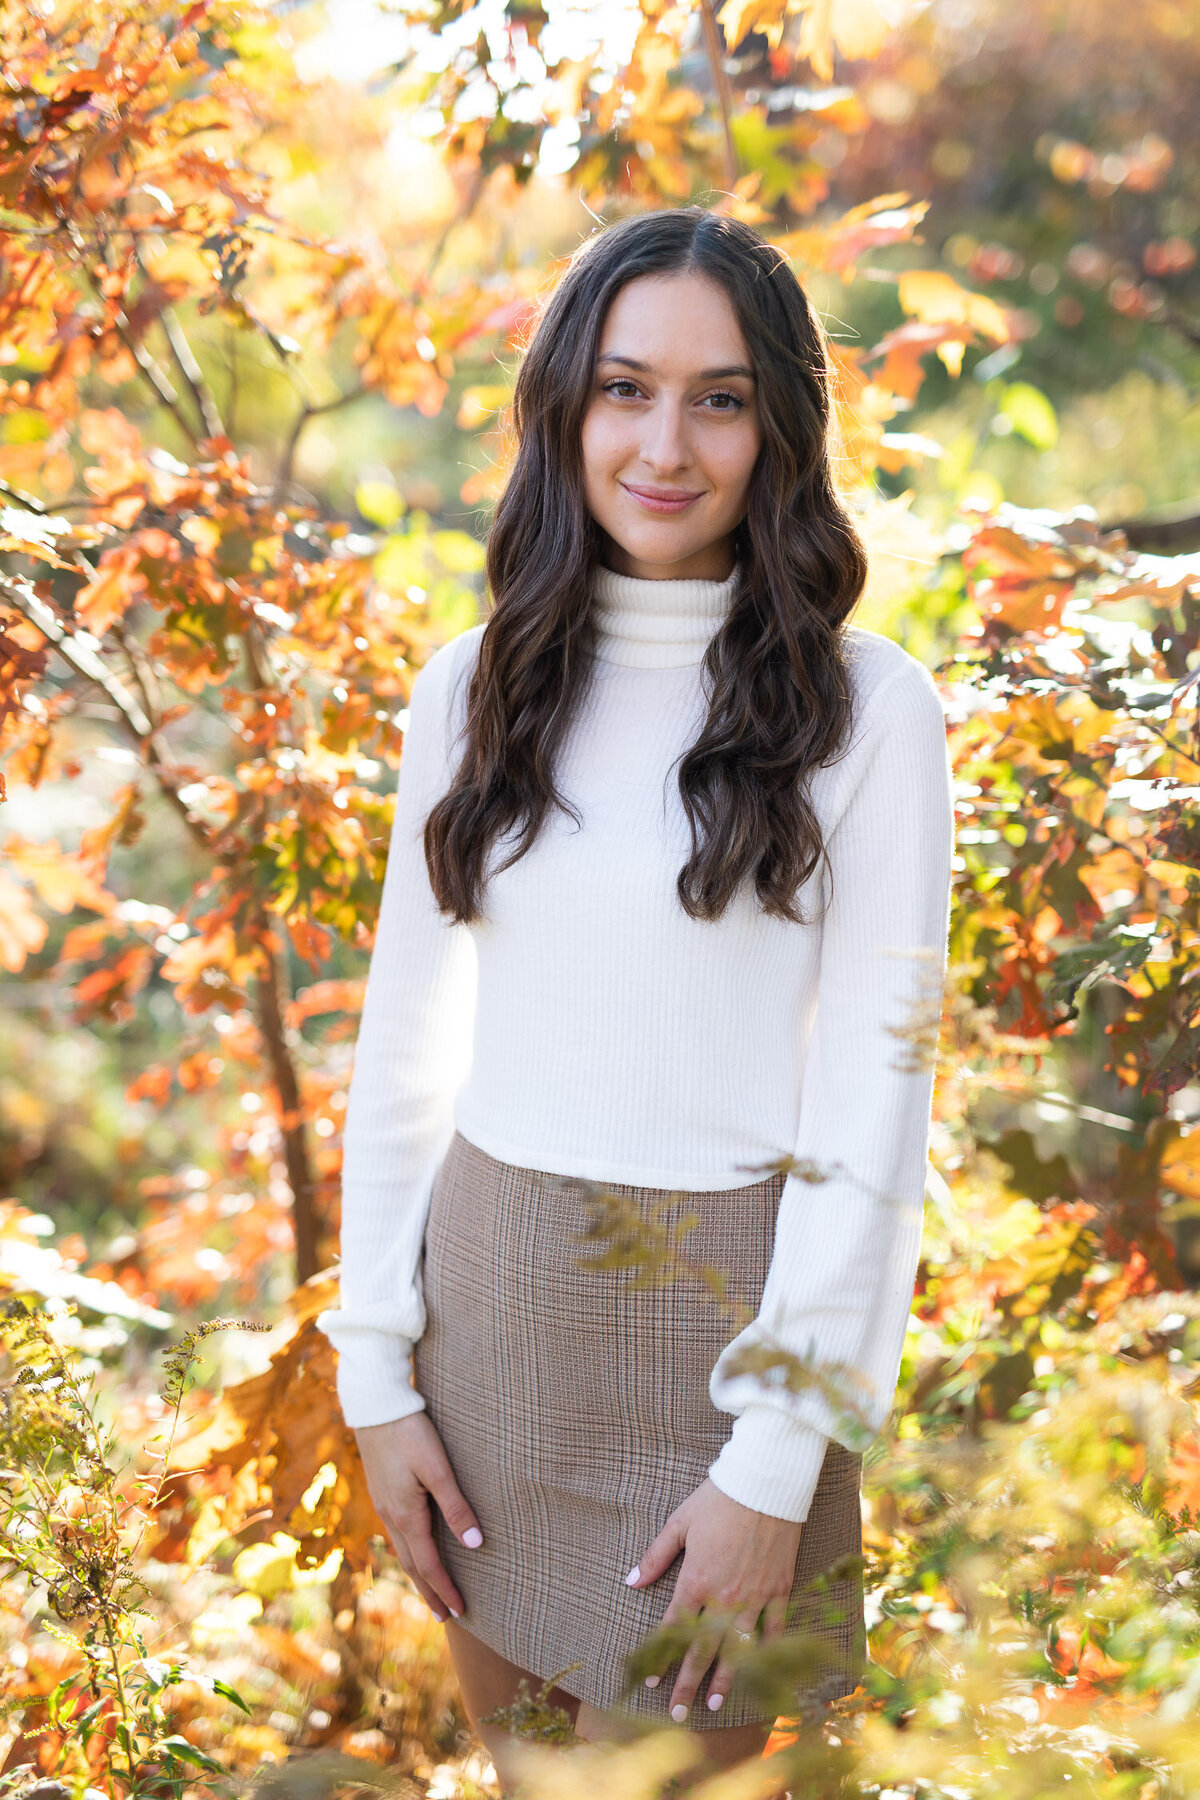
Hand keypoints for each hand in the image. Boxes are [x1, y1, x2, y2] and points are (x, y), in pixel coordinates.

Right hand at [354, 1410, 482, 1622]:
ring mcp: (383, 1504)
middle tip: (444, 1618)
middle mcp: (391, 1515)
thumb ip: (456, 1506)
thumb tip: (475, 1545)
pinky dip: (410, 1552)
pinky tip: (414, 1549)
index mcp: (405, 1514)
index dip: (445, 1589)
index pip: (429, 1564)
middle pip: (412, 1565)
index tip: (461, 1611)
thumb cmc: (411, 1432)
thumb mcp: (437, 1468)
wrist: (375, 1405)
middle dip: (429, 1591)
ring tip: (431, 1591)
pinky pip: (397, 1534)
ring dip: (419, 1574)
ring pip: (403, 1550)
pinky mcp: (382, 1491)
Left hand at [625, 1478, 801, 1719]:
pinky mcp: (779, 1589)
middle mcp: (724, 1597)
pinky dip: (766, 1651)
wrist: (764, 1484)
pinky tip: (760, 1671)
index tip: (650, 1681)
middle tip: (678, 1713)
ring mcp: (754, 1596)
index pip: (674, 1629)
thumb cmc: (717, 1499)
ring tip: (713, 1704)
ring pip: (737, 1648)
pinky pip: (773, 1628)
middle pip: (702, 1649)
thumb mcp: (680, 1523)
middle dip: (688, 1683)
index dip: (660, 1657)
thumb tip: (630, 1582)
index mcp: (695, 1580)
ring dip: (724, 1678)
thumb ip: (655, 1557)